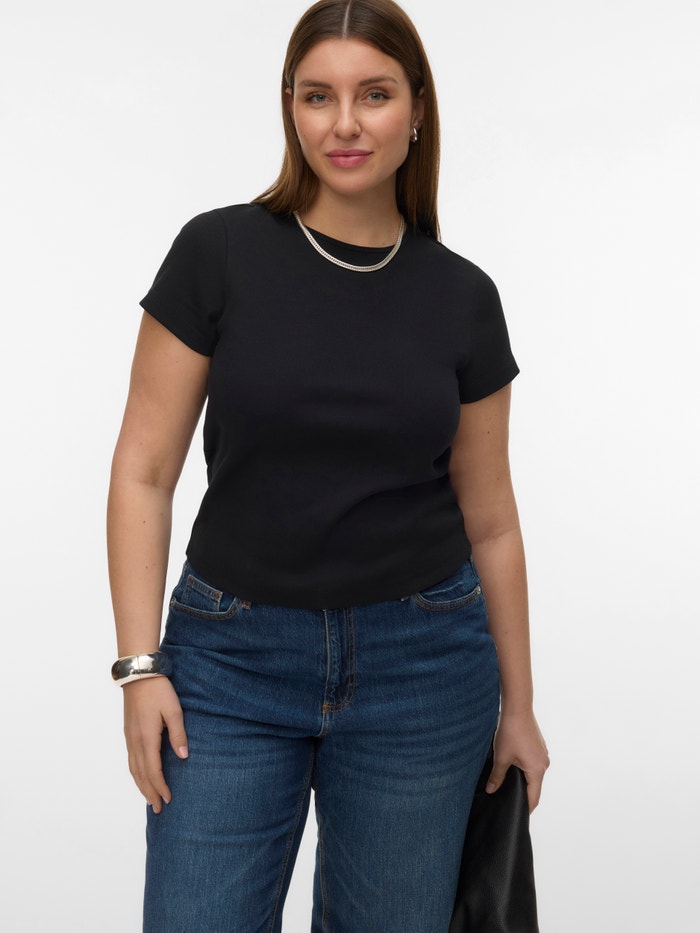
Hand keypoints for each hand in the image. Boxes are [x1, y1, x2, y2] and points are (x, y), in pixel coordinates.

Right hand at [123, 676, 187, 812]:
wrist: (139, 674)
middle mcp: (135, 742)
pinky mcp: (129, 732)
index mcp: (147, 738)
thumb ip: (178, 734)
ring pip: (133, 769)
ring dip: (141, 785)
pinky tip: (141, 775)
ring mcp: (129, 737)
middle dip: (149, 793)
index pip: (153, 771)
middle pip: (141, 775)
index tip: (169, 799)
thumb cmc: (158, 690)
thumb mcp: (174, 710)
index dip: (160, 787)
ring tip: (149, 798)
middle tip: (159, 808)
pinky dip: (136, 773)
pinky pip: (131, 760)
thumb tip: (183, 756)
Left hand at [486, 708, 548, 812]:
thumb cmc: (511, 732)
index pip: (534, 797)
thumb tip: (492, 790)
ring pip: (533, 773)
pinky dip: (524, 767)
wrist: (517, 708)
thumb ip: (497, 777)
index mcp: (537, 770)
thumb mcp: (501, 757)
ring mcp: (542, 754)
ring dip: (522, 778)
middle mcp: (544, 764)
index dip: (525, 808)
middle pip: (534, 786)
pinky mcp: (538, 746)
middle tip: (507, 798)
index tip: (516, 814)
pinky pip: (533, 763)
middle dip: (521, 792)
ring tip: (507, 781)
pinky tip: (511, 764)